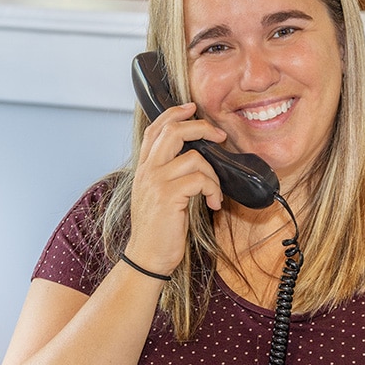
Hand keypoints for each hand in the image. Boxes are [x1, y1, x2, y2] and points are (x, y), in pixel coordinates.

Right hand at [127, 102, 226, 275]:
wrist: (147, 257)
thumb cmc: (158, 229)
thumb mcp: (157, 195)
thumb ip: (168, 174)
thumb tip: (196, 158)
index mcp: (144, 168)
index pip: (154, 128)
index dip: (174, 113)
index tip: (192, 107)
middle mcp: (147, 170)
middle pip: (172, 131)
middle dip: (201, 127)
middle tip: (220, 136)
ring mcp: (155, 182)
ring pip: (193, 157)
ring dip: (213, 174)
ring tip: (214, 192)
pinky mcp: (168, 196)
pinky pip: (200, 179)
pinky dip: (213, 190)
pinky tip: (213, 204)